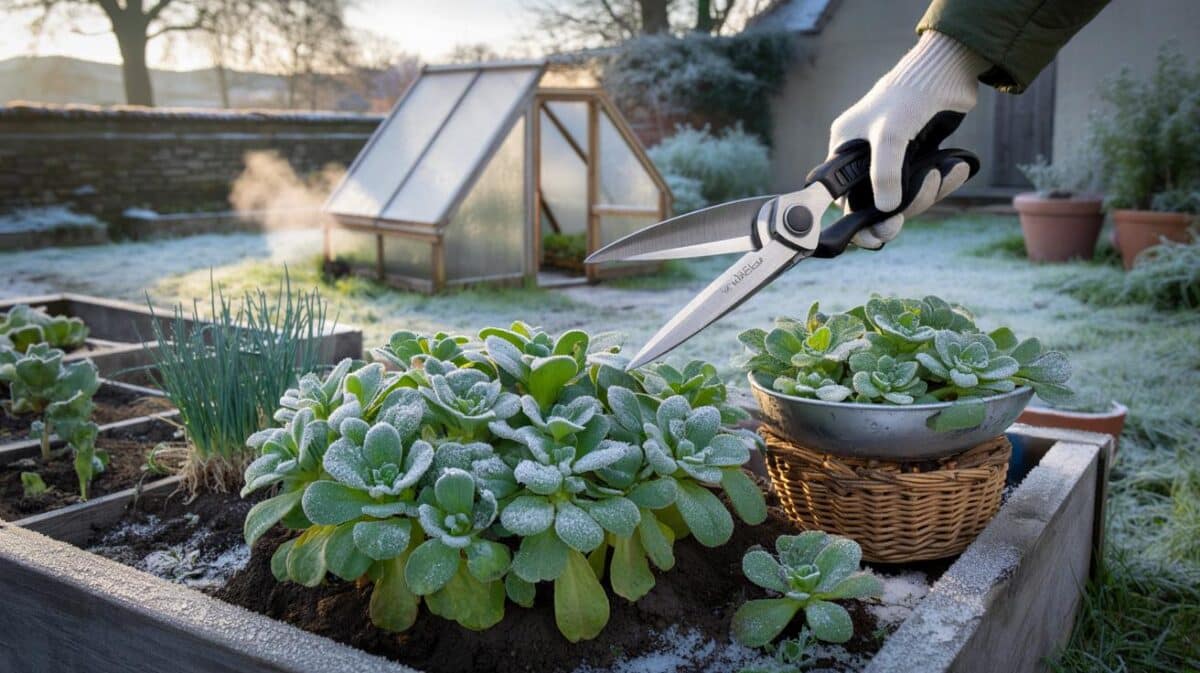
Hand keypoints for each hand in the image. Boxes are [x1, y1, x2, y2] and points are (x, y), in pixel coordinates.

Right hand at [828, 30, 987, 248]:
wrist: (948, 68)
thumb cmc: (909, 96)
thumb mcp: (890, 136)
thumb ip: (884, 174)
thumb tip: (887, 211)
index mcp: (845, 147)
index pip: (843, 195)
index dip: (855, 221)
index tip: (872, 239)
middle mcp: (865, 154)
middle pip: (876, 201)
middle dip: (895, 212)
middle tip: (900, 225)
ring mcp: (894, 156)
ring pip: (905, 195)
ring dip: (926, 194)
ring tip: (942, 174)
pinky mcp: (919, 155)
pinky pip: (926, 183)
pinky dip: (942, 182)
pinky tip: (956, 169)